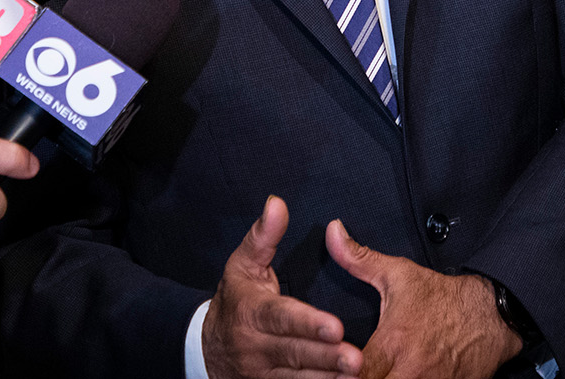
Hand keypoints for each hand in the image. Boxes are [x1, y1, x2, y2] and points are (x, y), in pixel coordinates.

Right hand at [203, 196, 360, 378]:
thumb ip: (264, 236)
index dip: (309, 323)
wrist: (207, 348)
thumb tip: (277, 203)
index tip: (337, 326)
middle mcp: (255, 347)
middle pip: (295, 353)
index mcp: (252, 312)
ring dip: (327, 378)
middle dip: (327, 357)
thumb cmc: (235, 299)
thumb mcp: (242, 264)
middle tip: (357, 359)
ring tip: (357, 376)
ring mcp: (261, 373)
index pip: (282, 317)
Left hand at [326, 220, 521, 378]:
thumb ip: (358, 259)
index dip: (341, 372)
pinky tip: (402, 377)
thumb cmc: (441, 296)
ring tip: (382, 373)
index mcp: (393, 343)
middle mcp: (410, 370)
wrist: (492, 314)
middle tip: (354, 372)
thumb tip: (331, 231)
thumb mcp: (398, 274)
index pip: (354, 374)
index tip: (341, 363)